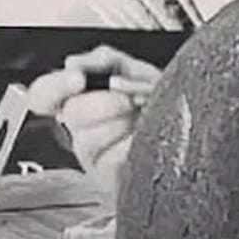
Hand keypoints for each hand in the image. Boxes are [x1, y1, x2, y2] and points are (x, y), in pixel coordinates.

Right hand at [29, 45, 159, 198]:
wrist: (195, 129)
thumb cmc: (162, 100)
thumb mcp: (134, 70)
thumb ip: (104, 60)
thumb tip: (74, 63)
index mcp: (80, 99)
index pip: (43, 95)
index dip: (53, 87)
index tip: (77, 79)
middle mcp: (81, 129)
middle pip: (70, 115)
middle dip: (102, 103)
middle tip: (128, 100)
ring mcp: (94, 157)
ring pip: (89, 141)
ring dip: (121, 124)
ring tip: (143, 118)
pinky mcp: (110, 179)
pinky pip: (114, 160)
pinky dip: (134, 145)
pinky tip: (145, 139)